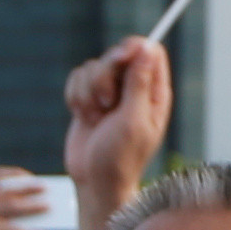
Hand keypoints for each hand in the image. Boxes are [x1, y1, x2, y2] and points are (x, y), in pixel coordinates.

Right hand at [63, 37, 172, 213]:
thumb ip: (139, 82)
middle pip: (117, 54)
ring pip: (92, 66)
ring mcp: (110, 93)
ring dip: (88, 93)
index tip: (119, 60)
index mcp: (154, 92)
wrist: (95, 181)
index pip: (151, 51)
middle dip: (104, 76)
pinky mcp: (88, 99)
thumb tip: (148, 48)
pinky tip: (84, 118)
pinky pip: (76, 78)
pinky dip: (76, 98)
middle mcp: (133, 88)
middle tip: (107, 103)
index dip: (134, 48)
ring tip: (96, 119)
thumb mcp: (134, 120)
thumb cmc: (121, 157)